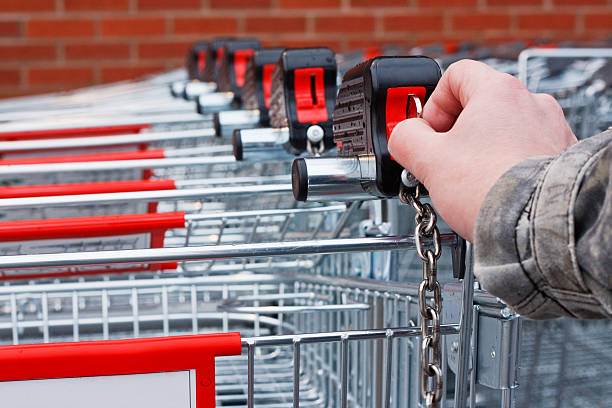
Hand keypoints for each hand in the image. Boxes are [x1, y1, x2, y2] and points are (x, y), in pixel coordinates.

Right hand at [388, 59, 576, 241]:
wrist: (539, 225)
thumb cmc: (492, 189)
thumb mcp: (428, 161)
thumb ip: (405, 139)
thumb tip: (402, 136)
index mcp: (499, 91)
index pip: (456, 75)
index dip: (433, 104)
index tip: (427, 132)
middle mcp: (531, 103)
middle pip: (478, 105)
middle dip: (454, 133)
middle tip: (441, 162)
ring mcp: (551, 129)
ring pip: (501, 130)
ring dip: (479, 150)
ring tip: (469, 181)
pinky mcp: (561, 157)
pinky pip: (523, 152)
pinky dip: (505, 166)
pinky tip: (494, 189)